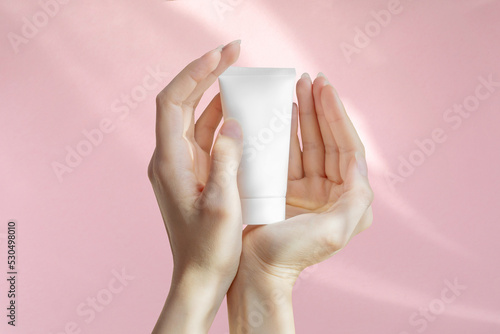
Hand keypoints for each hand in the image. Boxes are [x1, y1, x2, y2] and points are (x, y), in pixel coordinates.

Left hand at [148, 40, 242, 333]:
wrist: (200, 277)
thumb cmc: (209, 249)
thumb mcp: (224, 205)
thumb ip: (227, 160)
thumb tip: (233, 124)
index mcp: (170, 162)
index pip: (173, 101)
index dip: (195, 73)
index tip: (222, 54)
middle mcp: (169, 158)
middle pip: (181, 102)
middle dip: (206, 74)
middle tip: (234, 52)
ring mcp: (180, 165)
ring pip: (194, 118)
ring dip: (215, 96)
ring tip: (241, 77)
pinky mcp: (193, 174)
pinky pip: (204, 137)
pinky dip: (221, 120)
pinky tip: (240, 114)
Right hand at [227, 72, 373, 332]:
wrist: (256, 272)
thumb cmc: (292, 255)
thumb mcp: (334, 230)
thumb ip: (356, 199)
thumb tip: (360, 167)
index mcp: (350, 201)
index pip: (348, 148)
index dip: (338, 116)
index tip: (325, 88)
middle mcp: (332, 192)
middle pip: (329, 140)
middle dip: (320, 109)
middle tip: (309, 79)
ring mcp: (308, 189)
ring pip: (309, 143)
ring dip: (304, 115)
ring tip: (297, 86)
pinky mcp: (286, 189)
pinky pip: (288, 153)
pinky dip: (285, 132)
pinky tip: (281, 112)